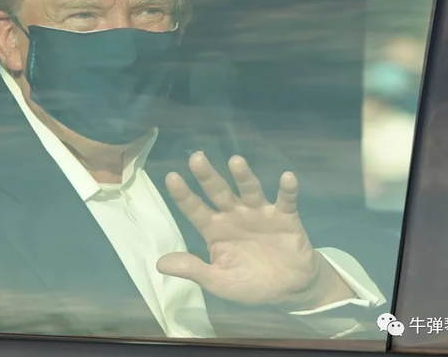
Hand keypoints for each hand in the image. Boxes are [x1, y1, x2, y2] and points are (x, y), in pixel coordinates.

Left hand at [157, 152, 354, 309]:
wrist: (289, 288)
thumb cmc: (249, 282)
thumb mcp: (217, 281)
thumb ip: (193, 270)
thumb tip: (159, 264)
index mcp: (215, 229)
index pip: (195, 209)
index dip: (183, 195)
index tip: (171, 177)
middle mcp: (234, 215)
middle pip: (218, 192)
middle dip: (207, 176)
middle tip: (196, 158)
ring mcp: (260, 214)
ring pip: (250, 191)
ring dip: (243, 177)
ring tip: (235, 161)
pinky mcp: (285, 217)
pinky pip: (286, 201)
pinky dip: (287, 190)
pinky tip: (287, 177)